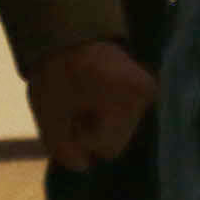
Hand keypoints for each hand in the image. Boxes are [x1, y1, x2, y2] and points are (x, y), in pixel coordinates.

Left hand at [26, 37, 155, 171]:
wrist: (65, 33)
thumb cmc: (57, 73)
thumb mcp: (51, 115)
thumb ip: (66, 150)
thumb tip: (83, 166)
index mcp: (130, 99)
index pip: (109, 147)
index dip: (83, 139)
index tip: (69, 119)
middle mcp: (148, 95)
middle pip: (120, 137)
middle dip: (94, 132)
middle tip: (74, 111)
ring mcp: (149, 89)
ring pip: (123, 127)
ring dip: (101, 122)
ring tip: (82, 101)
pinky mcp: (144, 84)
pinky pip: (125, 113)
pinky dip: (108, 111)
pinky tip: (94, 97)